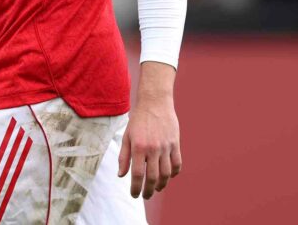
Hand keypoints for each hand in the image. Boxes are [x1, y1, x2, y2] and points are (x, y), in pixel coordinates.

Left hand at [118, 63, 181, 199]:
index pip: (137, 174)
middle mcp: (152, 148)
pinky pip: (177, 164)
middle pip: (153, 177)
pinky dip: (174, 173)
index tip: (134, 195)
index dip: (135, 188)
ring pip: (166, 174)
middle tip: (146, 196)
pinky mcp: (175, 143)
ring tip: (157, 188)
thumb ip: (123, 157)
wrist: (155, 102)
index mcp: (138, 147)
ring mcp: (165, 146)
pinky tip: (168, 176)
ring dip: (162, 185)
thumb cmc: (138, 120)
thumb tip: (121, 175)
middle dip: (149, 191)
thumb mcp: (127, 136)